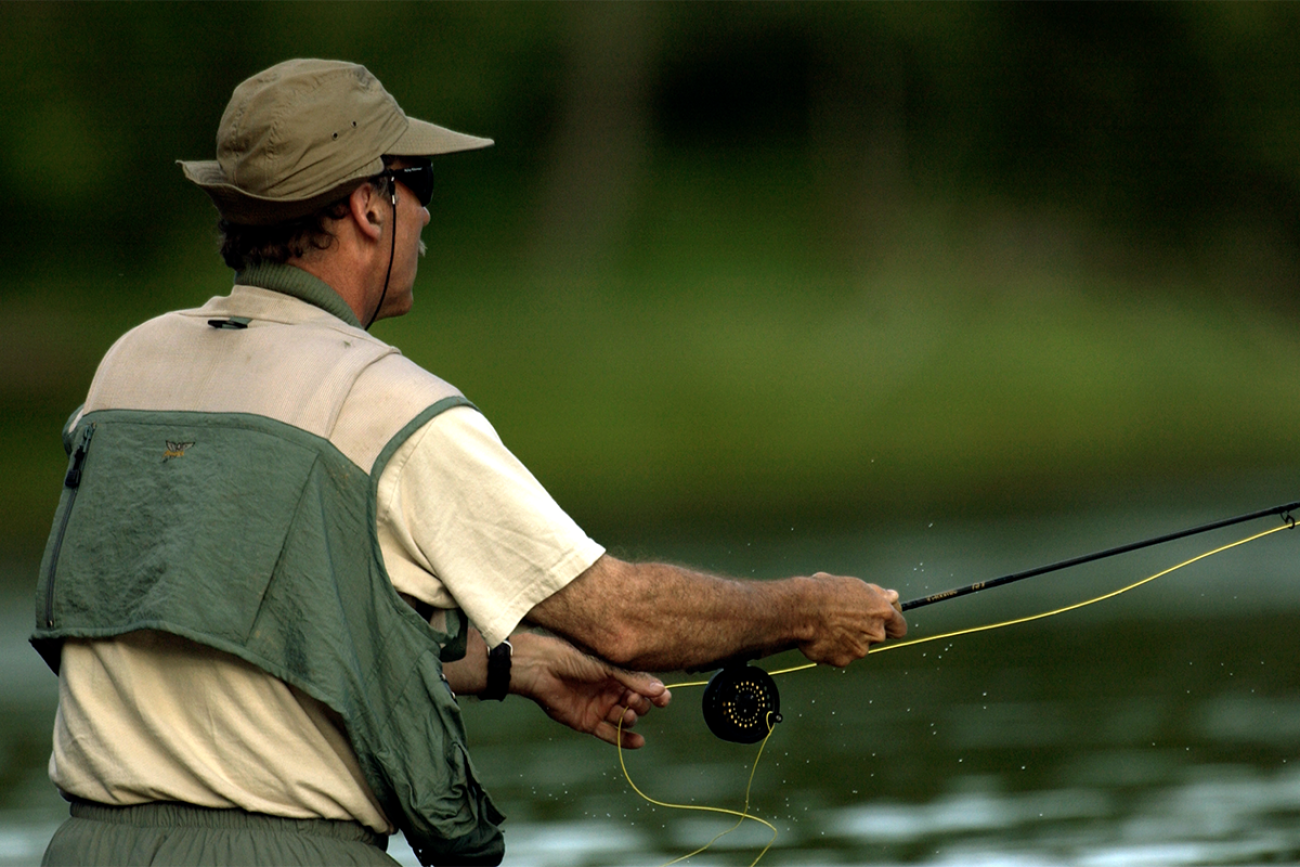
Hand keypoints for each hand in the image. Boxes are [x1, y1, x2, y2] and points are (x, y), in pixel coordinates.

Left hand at [509, 632, 671, 748]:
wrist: (542, 669)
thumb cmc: (573, 658)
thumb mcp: (607, 667)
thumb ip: (633, 679)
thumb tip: (661, 690)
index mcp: (616, 673)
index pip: (643, 686)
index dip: (655, 693)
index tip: (663, 700)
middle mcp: (610, 690)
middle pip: (636, 704)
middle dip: (640, 705)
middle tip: (632, 700)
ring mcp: (599, 707)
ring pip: (624, 719)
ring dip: (631, 719)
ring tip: (626, 715)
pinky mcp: (587, 722)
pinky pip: (610, 734)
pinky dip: (624, 740)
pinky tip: (639, 742)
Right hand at [796, 574, 907, 666]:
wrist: (800, 610)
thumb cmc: (824, 592)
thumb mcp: (854, 584)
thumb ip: (877, 594)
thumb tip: (892, 597)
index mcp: (881, 612)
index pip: (900, 626)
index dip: (892, 624)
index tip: (884, 621)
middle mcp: (875, 633)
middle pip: (877, 636)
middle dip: (865, 630)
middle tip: (845, 619)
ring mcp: (859, 649)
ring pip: (857, 646)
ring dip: (847, 639)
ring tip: (827, 624)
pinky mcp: (842, 660)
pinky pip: (840, 655)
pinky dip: (833, 648)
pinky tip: (820, 635)